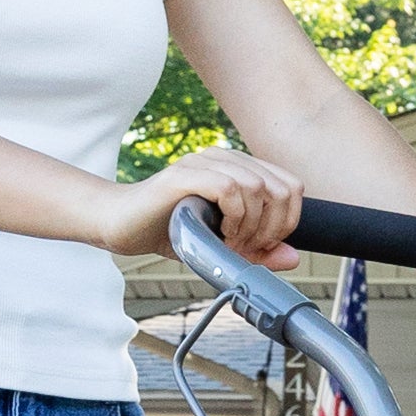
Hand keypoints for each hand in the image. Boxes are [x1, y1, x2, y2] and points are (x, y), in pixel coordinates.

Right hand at [104, 147, 305, 265]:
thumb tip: (292, 257)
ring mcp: (204, 162)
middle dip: (272, 227)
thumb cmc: (171, 232)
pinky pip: (230, 187)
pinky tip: (219, 232)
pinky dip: (234, 216)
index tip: (265, 245)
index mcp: (239, 169)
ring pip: (257, 187)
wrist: (123, 226)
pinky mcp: (185, 173)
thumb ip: (257, 251)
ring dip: (250, 224)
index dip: (288, 221)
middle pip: (280, 188)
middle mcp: (225, 158)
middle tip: (247, 247)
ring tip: (229, 242)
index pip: (291, 186)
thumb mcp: (223, 247)